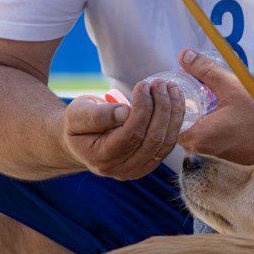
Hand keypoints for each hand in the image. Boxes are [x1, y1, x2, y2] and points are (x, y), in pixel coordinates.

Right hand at [62, 80, 185, 179]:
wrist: (82, 141)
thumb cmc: (78, 124)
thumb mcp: (77, 114)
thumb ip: (97, 115)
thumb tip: (125, 111)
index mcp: (102, 158)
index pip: (131, 135)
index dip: (142, 109)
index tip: (144, 85)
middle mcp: (122, 170)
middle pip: (152, 139)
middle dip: (161, 108)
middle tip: (161, 83)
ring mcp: (138, 170)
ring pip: (165, 143)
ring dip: (173, 113)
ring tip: (171, 88)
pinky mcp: (150, 163)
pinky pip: (168, 144)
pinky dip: (176, 121)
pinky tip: (176, 100)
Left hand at [178, 49, 253, 162]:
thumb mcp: (231, 86)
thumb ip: (205, 70)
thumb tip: (184, 56)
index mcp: (198, 136)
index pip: (170, 121)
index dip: (171, 104)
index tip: (178, 89)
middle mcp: (202, 151)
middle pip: (180, 128)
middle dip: (184, 110)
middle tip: (191, 91)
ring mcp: (213, 157)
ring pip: (194, 135)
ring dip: (197, 119)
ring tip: (205, 100)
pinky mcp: (225, 159)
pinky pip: (208, 142)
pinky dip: (209, 129)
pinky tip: (219, 114)